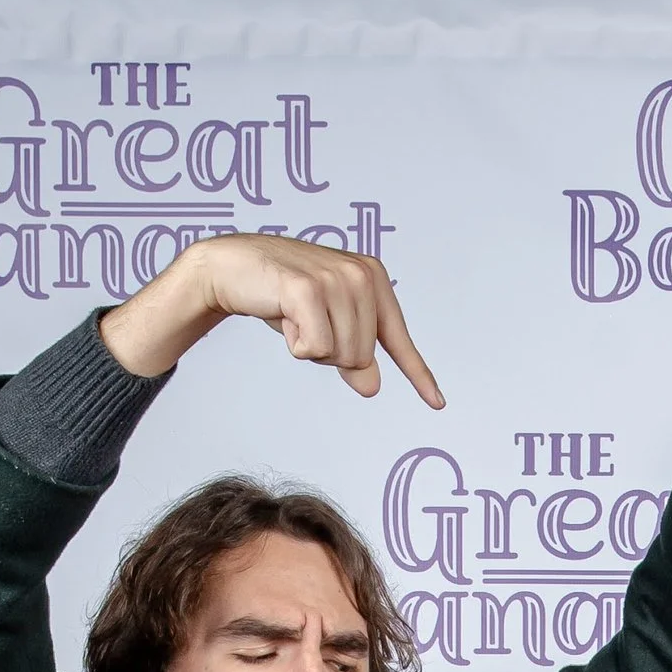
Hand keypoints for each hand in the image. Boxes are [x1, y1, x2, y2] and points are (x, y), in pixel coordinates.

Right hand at [99, 233, 444, 405]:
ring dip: (311, 347)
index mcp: (373, 279)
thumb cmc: (281, 295)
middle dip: (330, 353)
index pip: (399, 340)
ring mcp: (336, 277)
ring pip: (341, 355)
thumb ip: (353, 355)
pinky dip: (295, 342)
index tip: (437, 403)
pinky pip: (315, 348)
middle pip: (362, 357)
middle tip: (305, 323)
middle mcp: (361, 274)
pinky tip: (281, 314)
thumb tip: (372, 386)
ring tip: (293, 315)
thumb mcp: (324, 327)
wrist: (233, 268)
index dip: (418, 375)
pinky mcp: (308, 288)